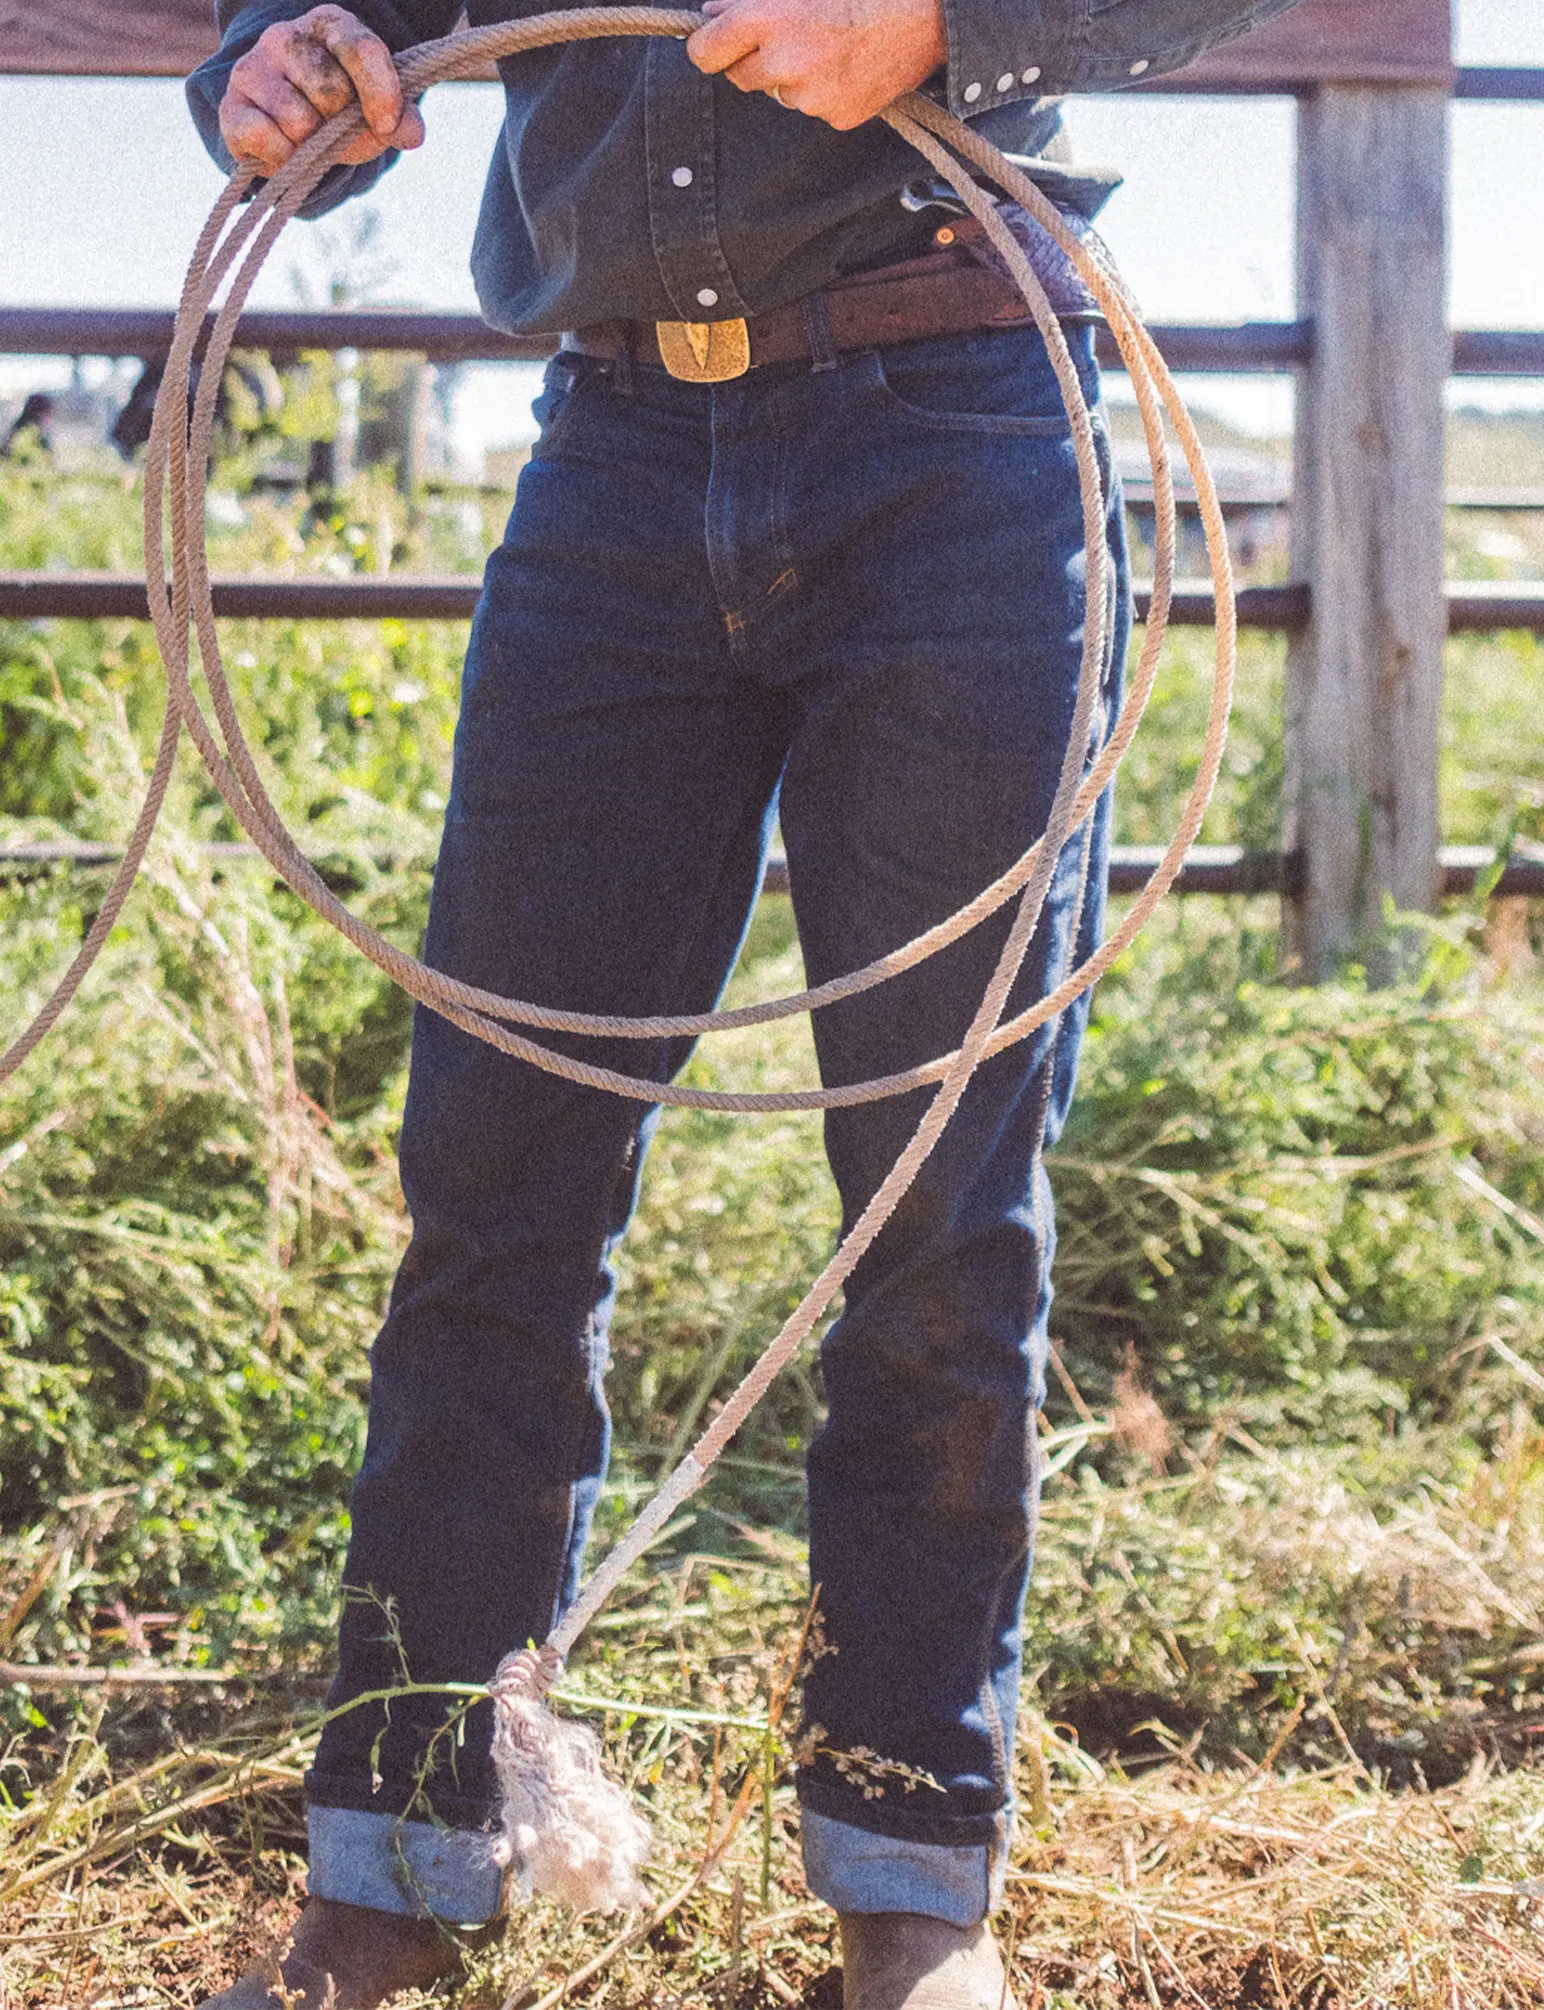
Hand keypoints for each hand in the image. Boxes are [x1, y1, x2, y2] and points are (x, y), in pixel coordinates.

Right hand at [219, 5, 424, 174]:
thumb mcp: (375, 109)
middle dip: (343, 124)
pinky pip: (265, 138)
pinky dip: (284, 158)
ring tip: (310, 138)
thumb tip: (410, 132)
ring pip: (299, 120)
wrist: (283, 126)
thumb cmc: (337, 110)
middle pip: (331, 90)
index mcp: (329, 26)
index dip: (380, 91)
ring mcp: (253, 68)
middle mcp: (286, 37)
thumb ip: (400, 118)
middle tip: (337, 130)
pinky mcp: (231, 107)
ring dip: (313, 145)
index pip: (359, 48)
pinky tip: (286, 150)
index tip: (388, 125)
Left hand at [687, 0, 946, 130]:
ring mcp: (812, 96)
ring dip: (791, 73)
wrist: (927, 12)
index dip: (707, 45)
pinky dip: (823, 89)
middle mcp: (784, 63)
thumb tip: (713, 13)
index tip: (712, 41)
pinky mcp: (838, 116)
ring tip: (828, 43)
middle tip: (784, 33)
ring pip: (780, 92)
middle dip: (752, 57)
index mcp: (768, 19)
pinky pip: (814, 106)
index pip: (705, 52)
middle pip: (740, 77)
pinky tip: (848, 62)